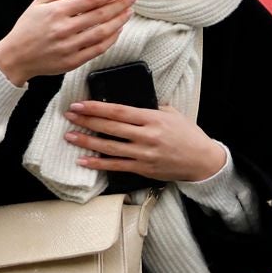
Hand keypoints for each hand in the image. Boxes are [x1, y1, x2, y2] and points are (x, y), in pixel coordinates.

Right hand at [0, 0, 132, 82]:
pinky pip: (98, 49)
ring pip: (103, 32)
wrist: (15, 57)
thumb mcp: (41, 1)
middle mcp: (64, 29)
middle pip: (101, 14)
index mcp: (57, 11)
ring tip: (130, 10)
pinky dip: (112, 39)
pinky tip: (118, 29)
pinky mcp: (73, 61)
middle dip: (121, 3)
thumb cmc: (28, 26)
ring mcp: (69, 46)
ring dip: (120, 20)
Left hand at [62, 98, 229, 187]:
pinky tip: (83, 160)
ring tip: (69, 135)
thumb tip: (130, 105)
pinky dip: (98, 164)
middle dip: (86, 120)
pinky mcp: (142, 169)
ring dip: (87, 141)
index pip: (118, 111)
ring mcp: (143, 154)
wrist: (202, 161)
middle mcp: (146, 136)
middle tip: (69, 115)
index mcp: (152, 118)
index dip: (96, 108)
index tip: (80, 104)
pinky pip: (116, 166)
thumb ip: (151, 108)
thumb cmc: (188, 135)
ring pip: (109, 147)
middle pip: (110, 127)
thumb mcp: (172, 114)